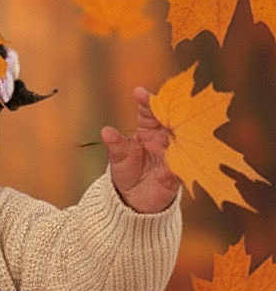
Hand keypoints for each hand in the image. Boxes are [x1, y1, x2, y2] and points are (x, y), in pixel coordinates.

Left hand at [101, 86, 181, 213]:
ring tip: (176, 125)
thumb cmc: (126, 171)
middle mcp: (165, 137)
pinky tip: (179, 158)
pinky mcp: (179, 172)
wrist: (134, 198)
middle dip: (172, 111)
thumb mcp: (118, 158)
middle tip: (168, 102)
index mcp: (148, 129)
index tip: (139, 92)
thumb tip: (106, 132)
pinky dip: (182, 161)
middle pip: (172, 120)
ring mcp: (175, 153)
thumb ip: (116, 145)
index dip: (146, 100)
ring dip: (182, 131)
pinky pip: (183, 165)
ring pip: (182, 139)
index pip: (149, 111)